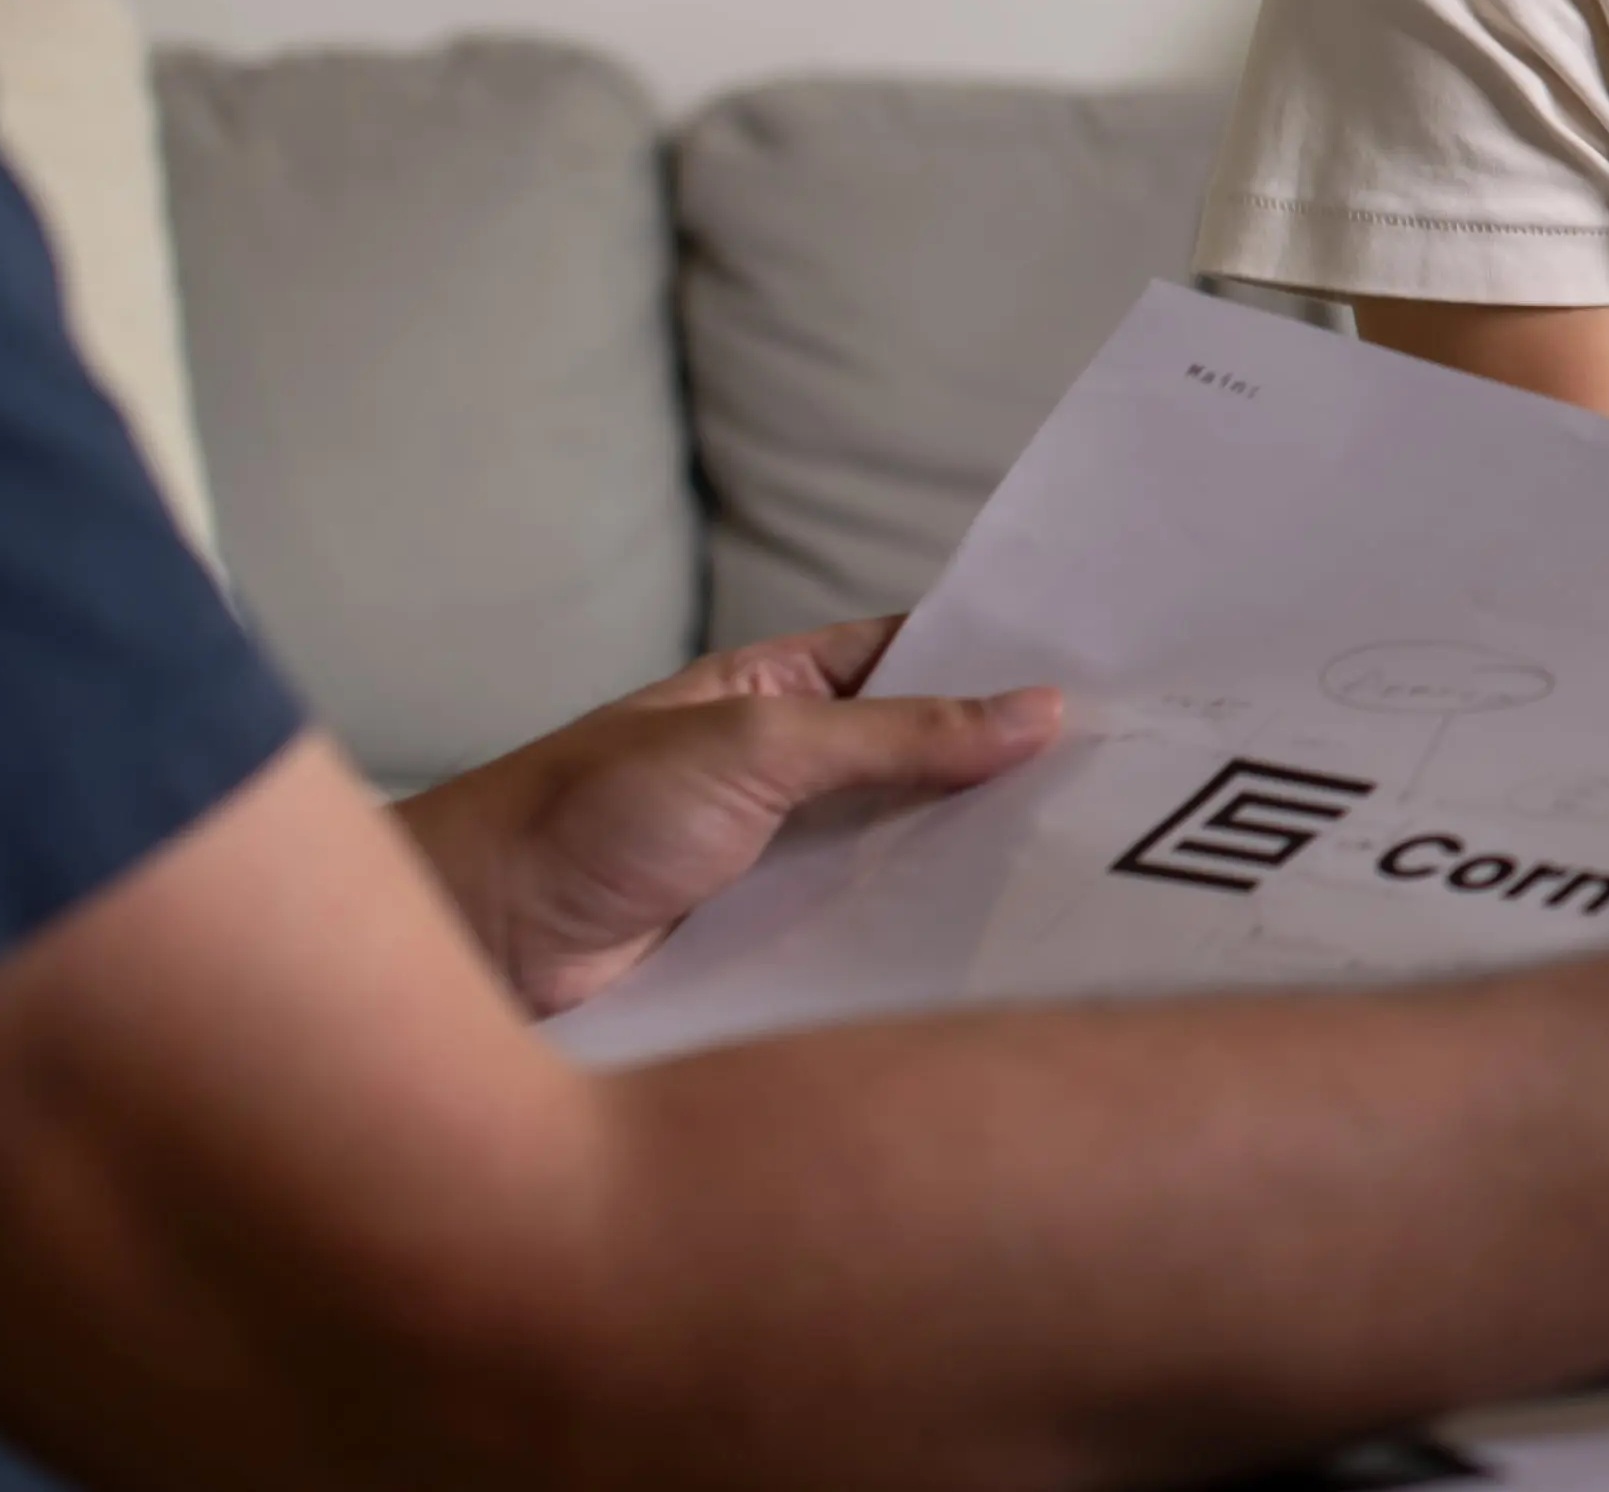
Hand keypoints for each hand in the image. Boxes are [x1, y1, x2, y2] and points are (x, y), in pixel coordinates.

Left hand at [391, 615, 1058, 1015]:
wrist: (469, 948)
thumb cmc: (582, 817)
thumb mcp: (753, 749)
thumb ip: (895, 735)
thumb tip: (1038, 710)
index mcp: (784, 687)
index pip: (925, 659)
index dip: (1010, 667)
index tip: (1122, 680)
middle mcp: (794, 770)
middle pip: (932, 762)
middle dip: (1016, 773)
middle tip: (1139, 784)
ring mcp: (787, 862)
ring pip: (910, 853)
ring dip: (978, 864)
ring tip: (1100, 868)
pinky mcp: (776, 948)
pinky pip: (873, 933)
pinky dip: (928, 939)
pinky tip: (1005, 948)